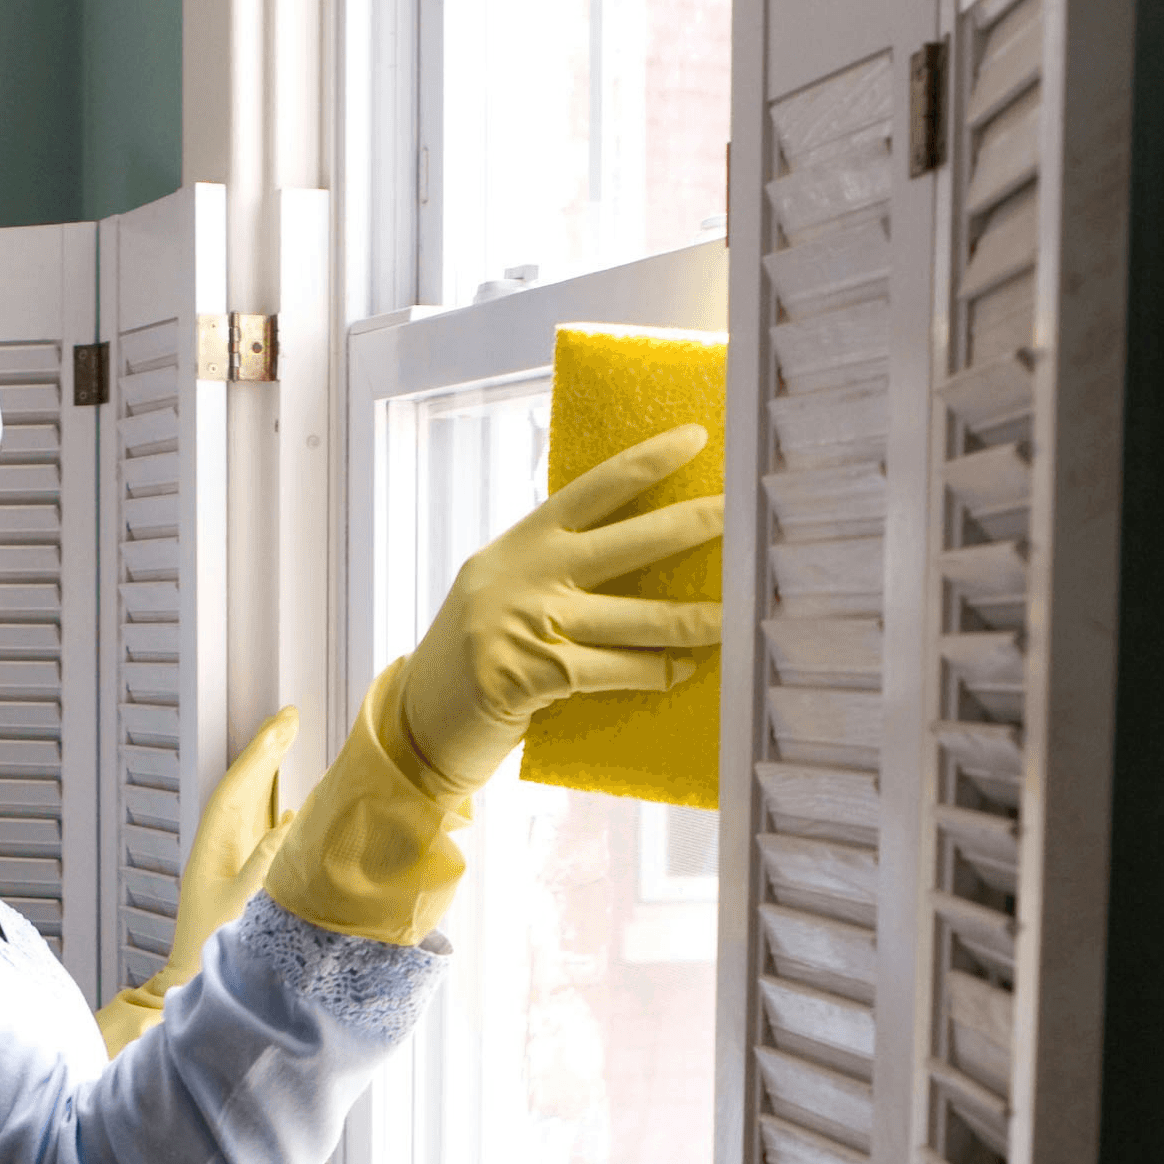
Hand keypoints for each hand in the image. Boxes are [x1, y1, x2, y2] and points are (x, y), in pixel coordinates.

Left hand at [163, 707, 299, 983]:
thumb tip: (289, 824)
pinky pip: (261, 833)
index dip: (261, 753)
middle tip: (290, 717)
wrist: (194, 982)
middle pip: (244, 787)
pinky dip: (278, 811)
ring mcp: (231, 860)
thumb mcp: (242, 905)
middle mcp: (219, 847)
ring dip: (272, 774)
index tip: (282, 724)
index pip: (237, 788)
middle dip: (266, 751)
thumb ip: (265, 864)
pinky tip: (293, 805)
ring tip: (290, 742)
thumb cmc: (212, 950)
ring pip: (252, 806)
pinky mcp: (244, 878)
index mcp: (212, 849)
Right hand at [395, 425, 723, 797]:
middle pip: (630, 541)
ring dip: (696, 619)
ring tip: (738, 616)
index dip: (646, 461)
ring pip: (637, 616)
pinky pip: (617, 670)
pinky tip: (682, 671)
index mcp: (520, 543)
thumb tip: (637, 553)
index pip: (592, 489)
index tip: (695, 439)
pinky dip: (656, 672)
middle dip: (694, 524)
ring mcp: (528, 622)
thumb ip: (554, 570)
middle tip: (745, 514)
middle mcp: (524, 574)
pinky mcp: (534, 674)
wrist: (418, 723)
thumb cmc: (475, 659)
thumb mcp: (502, 594)